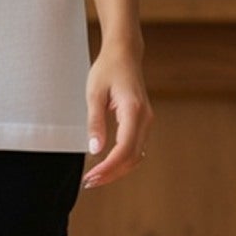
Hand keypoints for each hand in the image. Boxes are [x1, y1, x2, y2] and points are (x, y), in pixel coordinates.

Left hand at [81, 44, 151, 188]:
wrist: (124, 53)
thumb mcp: (94, 94)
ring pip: (136, 155)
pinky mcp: (143, 122)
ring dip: (118, 169)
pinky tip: (106, 164)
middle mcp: (145, 118)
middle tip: (89, 182)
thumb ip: (95, 122)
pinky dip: (123, 160)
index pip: (124, 149)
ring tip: (96, 177)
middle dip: (111, 173)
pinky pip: (136, 147)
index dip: (108, 168)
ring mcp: (146, 121)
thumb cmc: (107, 69)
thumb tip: (94, 150)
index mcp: (133, 111)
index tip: (91, 177)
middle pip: (132, 157)